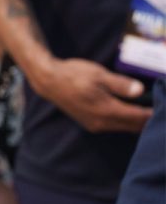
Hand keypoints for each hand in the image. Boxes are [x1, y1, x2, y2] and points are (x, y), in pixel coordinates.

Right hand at [35, 58, 150, 134]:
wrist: (49, 82)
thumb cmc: (74, 74)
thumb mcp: (99, 74)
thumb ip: (121, 84)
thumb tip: (140, 90)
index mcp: (107, 110)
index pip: (139, 116)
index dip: (154, 112)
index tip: (163, 104)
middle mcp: (102, 122)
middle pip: (135, 127)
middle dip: (149, 120)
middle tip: (161, 109)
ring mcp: (96, 125)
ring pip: (126, 129)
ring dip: (139, 123)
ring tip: (150, 111)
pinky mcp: (91, 124)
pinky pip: (116, 127)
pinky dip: (127, 122)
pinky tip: (132, 113)